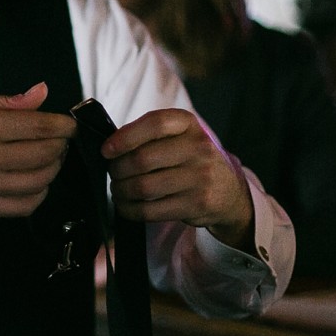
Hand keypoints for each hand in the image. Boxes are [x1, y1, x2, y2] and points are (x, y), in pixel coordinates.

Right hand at [0, 82, 75, 242]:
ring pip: (39, 182)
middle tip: (60, 140)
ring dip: (52, 169)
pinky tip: (35, 182)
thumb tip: (41, 94)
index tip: (69, 125)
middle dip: (60, 146)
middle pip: (44, 155)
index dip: (63, 126)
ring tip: (49, 159)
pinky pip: (23, 206)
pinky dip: (38, 194)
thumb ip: (5, 101)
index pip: (38, 127)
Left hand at [102, 108, 253, 249]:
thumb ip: (150, 136)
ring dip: (121, 190)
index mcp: (189, 124)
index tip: (106, 150)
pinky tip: (126, 205)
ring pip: (143, 187)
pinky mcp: (197, 204)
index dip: (124, 137)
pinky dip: (130, 209)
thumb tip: (109, 148)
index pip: (154, 124)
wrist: (229, 191)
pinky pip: (150, 211)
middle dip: (117, 169)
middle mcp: (199, 148)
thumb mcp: (180, 136)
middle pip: (142, 159)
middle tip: (112, 173)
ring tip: (118, 189)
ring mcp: (200, 178)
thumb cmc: (191, 159)